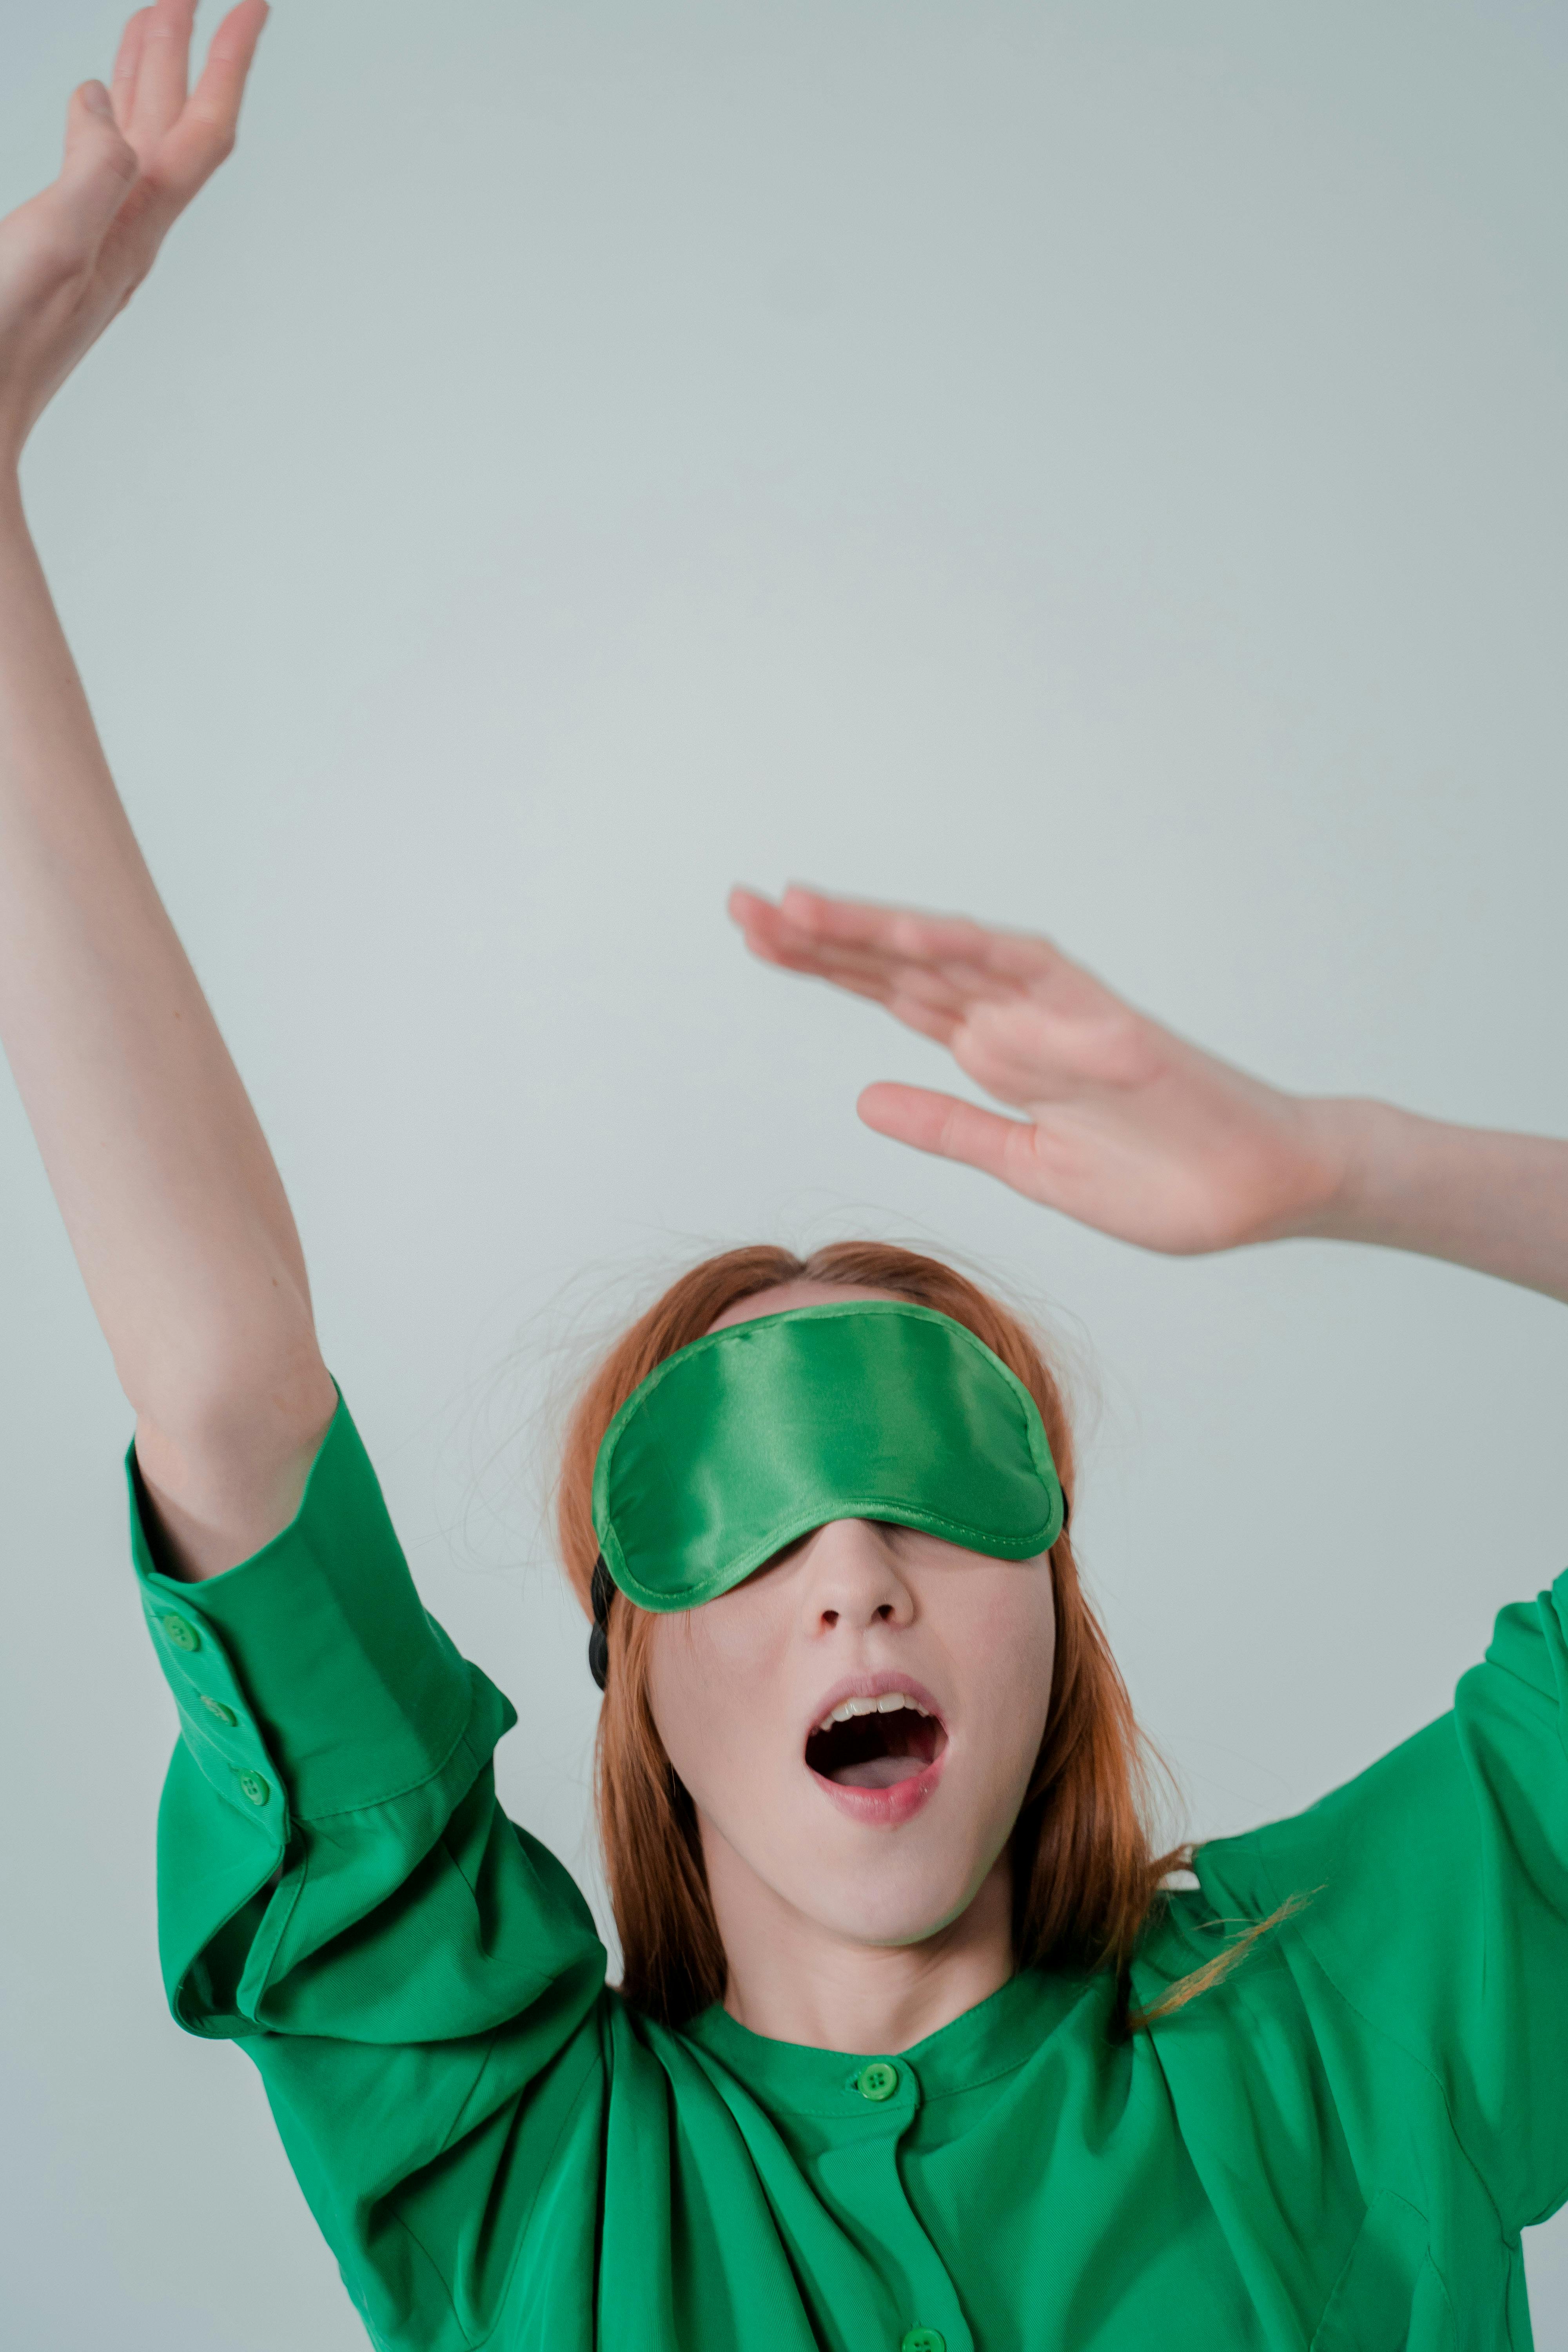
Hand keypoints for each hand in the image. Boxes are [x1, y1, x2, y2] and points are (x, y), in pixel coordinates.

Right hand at [0, 0, 268, 468]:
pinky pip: (95, 170)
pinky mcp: (59, 255)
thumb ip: (90, 172)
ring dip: (145, 79)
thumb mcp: (51, 243)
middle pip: (172, 126)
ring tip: (150, 24)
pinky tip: (88, 112)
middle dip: (182, 51)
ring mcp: (93, 244)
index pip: (201, 130)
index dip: (229, 61)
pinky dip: (97, 124)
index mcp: (131, 227)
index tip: (255, 3)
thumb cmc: (2, 344)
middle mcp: (124, 233)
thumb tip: (105, 106)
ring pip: (134, 142)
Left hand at [730, 885, 1349, 1254]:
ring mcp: (1058, 1015)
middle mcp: (1015, 1019)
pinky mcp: (1106, 1023)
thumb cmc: (1158, 1178)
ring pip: (949, 954)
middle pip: (900, 964)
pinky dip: (967, 949)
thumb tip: (864, 1097)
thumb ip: (950, 1127)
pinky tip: (906, 931)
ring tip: (797, 906)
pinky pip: (1028, 974)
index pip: (889, 994)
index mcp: (994, 1052)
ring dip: (874, 927)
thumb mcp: (1025, 1166)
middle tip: (740, 905)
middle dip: (820, 935)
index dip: (822, 965)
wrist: (1254, 1192)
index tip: (754, 939)